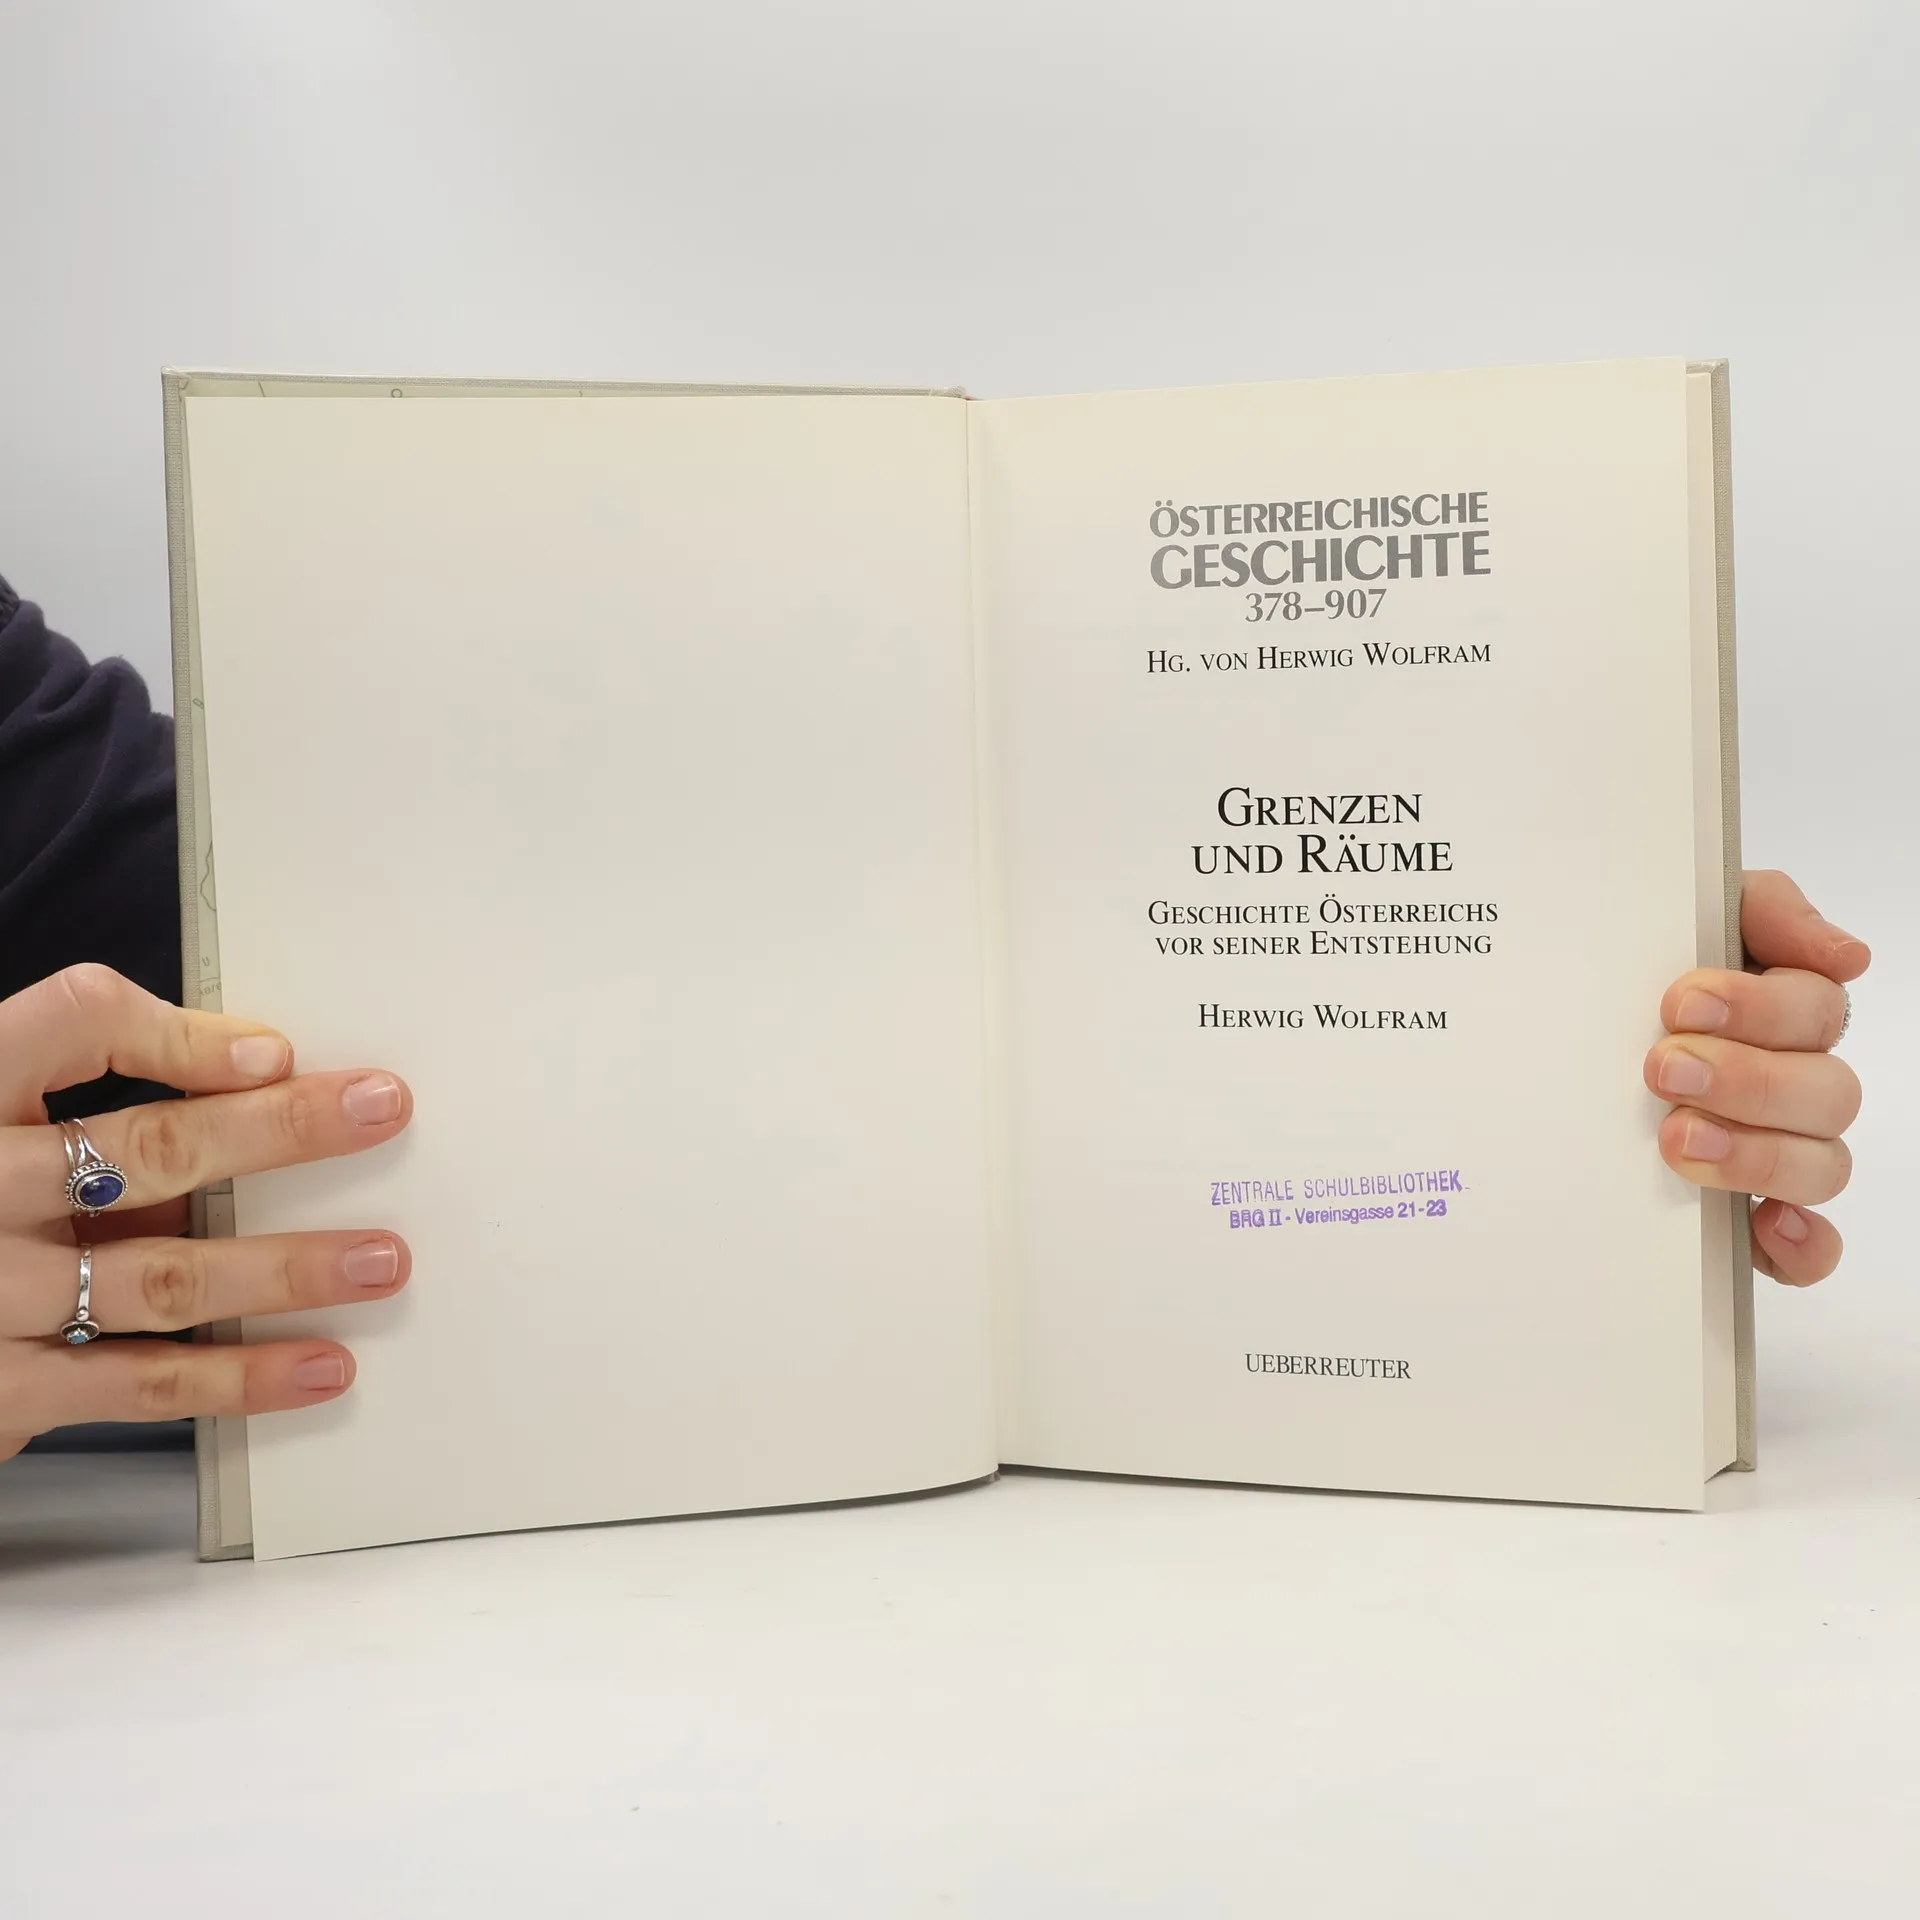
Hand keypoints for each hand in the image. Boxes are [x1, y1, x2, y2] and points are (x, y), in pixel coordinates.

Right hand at [0, 964, 411, 1460]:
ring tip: (382, 1259)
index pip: (71, 1022)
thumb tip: (251, 1072)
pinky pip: (141, 1382)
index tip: (273, 1052)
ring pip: (163, 1273)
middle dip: (280, 1130)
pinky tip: (321, 1366)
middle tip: (386, 1110)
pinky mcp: (0, 1394)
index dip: (177, 1035)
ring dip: (286, 1267)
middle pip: (145, 1147)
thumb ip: (77, 1104)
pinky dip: (241, 1378)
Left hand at [1647, 871, 1866, 1286]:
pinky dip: (1802, 1245)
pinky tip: (1767, 1224)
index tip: (1680, 1001)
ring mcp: (1777, 1152)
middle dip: (1747, 1079)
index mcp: (1783, 1012)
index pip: (1816, 1009)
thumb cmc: (1631, 970)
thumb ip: (1762, 908)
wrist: (1553, 1027)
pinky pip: (1810, 1249)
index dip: (1758, 1007)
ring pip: (1822, 1165)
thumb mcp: (1683, 914)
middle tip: (1663, 1069)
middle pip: (1827, 1091)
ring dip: (1757, 1154)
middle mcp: (1792, 1084)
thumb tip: (1848, 956)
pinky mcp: (1753, 1218)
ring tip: (1676, 1139)